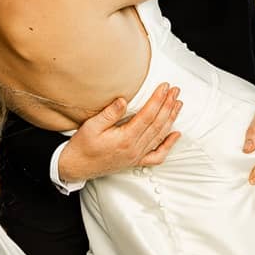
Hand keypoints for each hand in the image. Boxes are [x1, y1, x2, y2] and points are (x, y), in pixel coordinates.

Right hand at [59, 84, 182, 185]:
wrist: (76, 167)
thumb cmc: (82, 146)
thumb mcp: (91, 126)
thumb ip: (110, 113)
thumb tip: (124, 100)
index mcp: (125, 139)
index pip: (147, 115)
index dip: (158, 99)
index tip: (165, 87)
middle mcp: (134, 149)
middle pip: (157, 124)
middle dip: (168, 105)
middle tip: (175, 91)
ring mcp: (137, 156)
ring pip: (159, 136)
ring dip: (170, 119)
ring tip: (178, 104)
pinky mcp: (135, 161)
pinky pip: (157, 155)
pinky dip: (168, 145)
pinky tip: (175, 135)